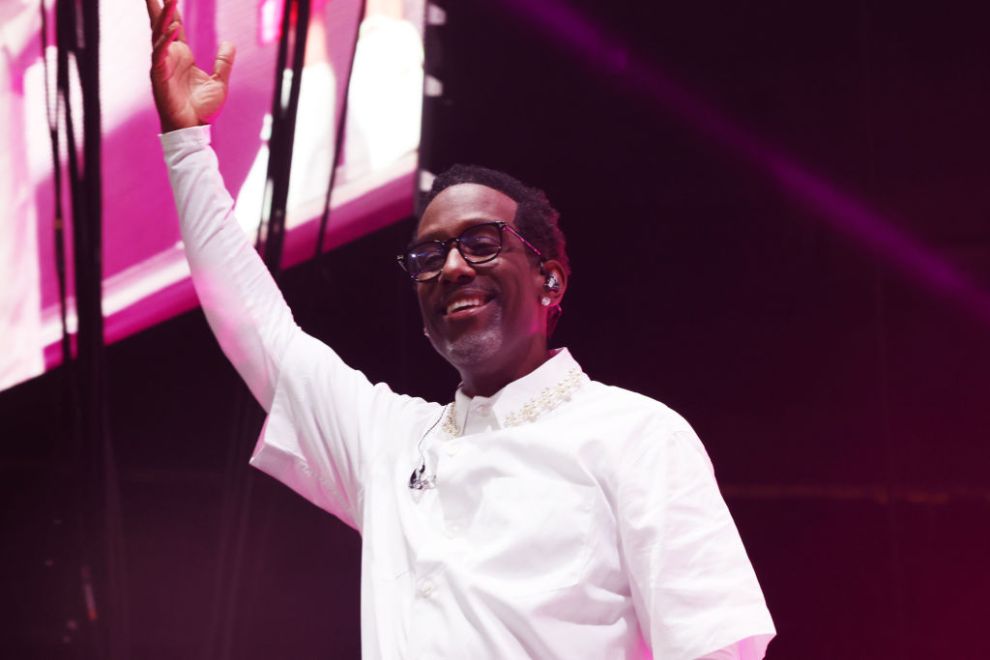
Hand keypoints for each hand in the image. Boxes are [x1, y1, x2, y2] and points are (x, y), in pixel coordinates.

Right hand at [146, 0, 235, 131]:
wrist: (193, 129)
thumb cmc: (203, 109)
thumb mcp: (219, 82)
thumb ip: (224, 62)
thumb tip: (230, 43)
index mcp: (182, 56)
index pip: (175, 26)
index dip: (172, 10)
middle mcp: (170, 57)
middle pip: (161, 25)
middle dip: (158, 6)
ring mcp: (162, 65)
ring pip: (159, 35)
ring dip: (164, 17)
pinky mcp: (159, 76)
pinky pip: (160, 54)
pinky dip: (165, 41)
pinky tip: (172, 29)